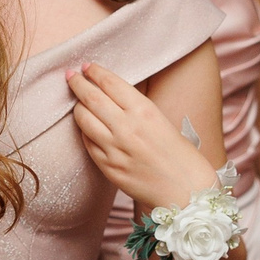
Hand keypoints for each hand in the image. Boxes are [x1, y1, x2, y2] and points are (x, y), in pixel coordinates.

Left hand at [67, 61, 222, 210]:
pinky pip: (87, 143)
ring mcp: (114, 149)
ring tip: (76, 101)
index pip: (110, 83)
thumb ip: (137, 109)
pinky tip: (85, 126)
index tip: (87, 67)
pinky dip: (84, 131)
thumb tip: (112, 96)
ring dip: (77, 106)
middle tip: (70, 75)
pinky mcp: (107, 168)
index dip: (95, 72)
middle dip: (77, 83)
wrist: (188, 193)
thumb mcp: (163, 122)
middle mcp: (126, 128)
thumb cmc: (182, 156)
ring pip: (83, 119)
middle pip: (91, 97)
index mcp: (144, 111)